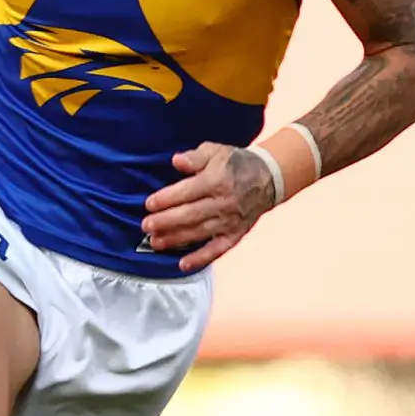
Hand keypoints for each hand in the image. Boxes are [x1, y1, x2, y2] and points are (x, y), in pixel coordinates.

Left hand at [140, 142, 278, 272]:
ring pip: (199, 232)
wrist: (268, 178)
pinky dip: (201, 258)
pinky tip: (183, 264)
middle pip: (190, 214)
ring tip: (155, 242)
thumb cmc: (235, 163)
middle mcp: (224, 202)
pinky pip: (217, 249)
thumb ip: (194, 157)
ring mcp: (230, 221)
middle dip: (166, 221)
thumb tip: (176, 161)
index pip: (187, 191)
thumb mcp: (215, 151)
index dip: (166, 199)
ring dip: (176, 239)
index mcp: (217, 180)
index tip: (148, 204)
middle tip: (146, 226)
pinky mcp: (236, 234)